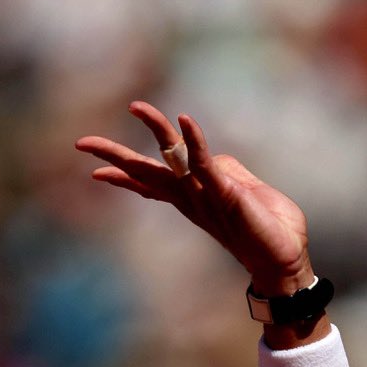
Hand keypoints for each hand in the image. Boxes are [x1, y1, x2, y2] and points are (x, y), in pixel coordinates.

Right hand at [75, 102, 313, 295]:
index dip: (125, 177)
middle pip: (147, 173)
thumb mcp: (245, 193)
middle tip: (81, 143)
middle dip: (115, 157)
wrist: (286, 260)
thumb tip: (211, 159)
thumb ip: (226, 174)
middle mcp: (193, 198)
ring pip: (172, 159)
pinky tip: (184, 120)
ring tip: (137, 106)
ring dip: (157, 128)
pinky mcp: (225, 193)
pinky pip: (205, 162)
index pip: (152, 185)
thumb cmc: (269, 230)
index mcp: (195, 198)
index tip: (95, 172)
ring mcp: (206, 196)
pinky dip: (194, 140)